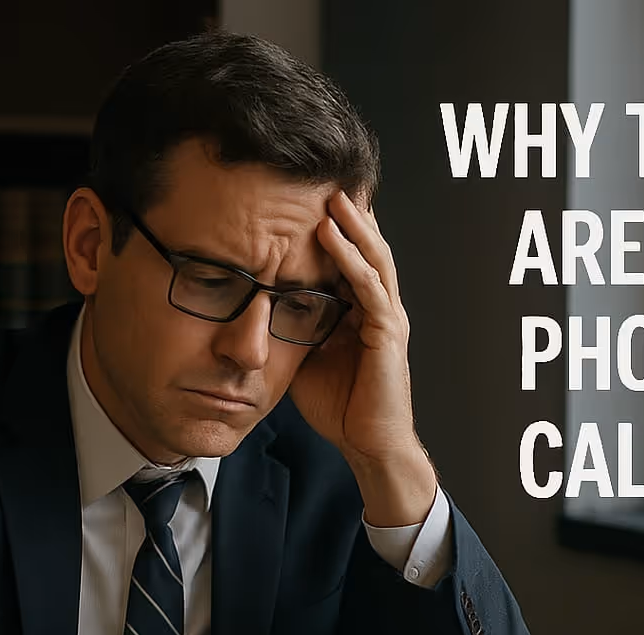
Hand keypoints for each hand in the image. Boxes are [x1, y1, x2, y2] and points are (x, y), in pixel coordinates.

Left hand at [289, 191, 436, 526]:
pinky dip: (350, 258)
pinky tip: (331, 234)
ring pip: (374, 259)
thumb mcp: (304, 357)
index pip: (350, 261)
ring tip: (332, 196)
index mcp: (361, 313)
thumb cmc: (339, 406)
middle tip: (325, 181)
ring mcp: (387, 319)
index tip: (307, 201)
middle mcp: (379, 309)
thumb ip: (292, 328)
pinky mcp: (388, 333)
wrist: (367, 444)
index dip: (336, 232)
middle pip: (368, 249)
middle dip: (350, 215)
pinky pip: (369, 287)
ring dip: (353, 225)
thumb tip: (255, 308)